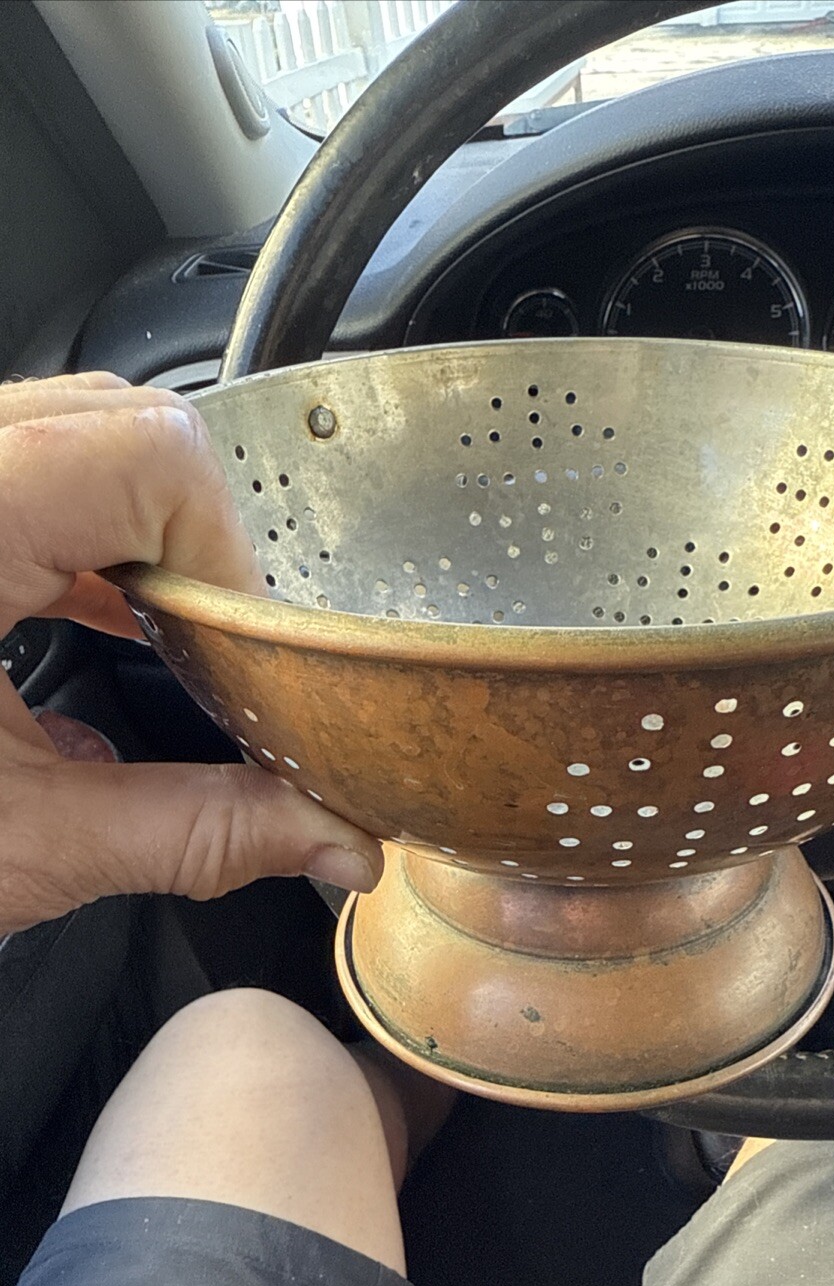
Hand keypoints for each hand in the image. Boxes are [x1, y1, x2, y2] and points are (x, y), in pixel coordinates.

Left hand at [0, 373, 382, 935]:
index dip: (221, 550)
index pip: (149, 449)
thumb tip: (327, 841)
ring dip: (128, 526)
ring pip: (59, 431)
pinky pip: (9, 469)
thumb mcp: (16, 844)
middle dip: (187, 531)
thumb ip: (193, 833)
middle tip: (201, 640)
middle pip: (114, 418)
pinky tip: (82, 619)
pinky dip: (66, 531)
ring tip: (150, 633)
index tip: (233, 647)